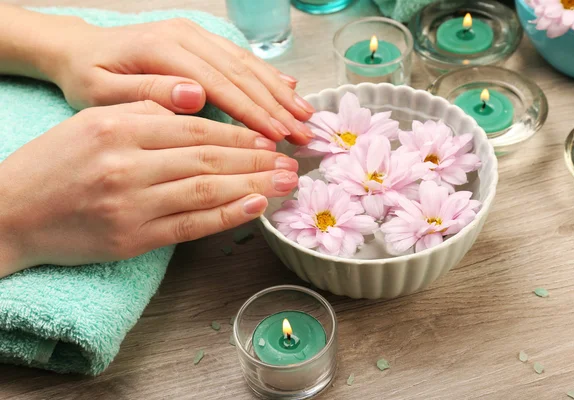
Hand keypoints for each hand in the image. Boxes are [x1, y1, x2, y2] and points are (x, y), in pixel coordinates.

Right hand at [0, 101, 297, 276]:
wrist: (12, 212)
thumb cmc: (54, 164)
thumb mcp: (94, 121)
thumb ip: (144, 111)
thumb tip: (198, 105)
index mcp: (120, 127)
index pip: (195, 128)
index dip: (238, 133)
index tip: (267, 136)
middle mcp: (128, 163)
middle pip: (208, 157)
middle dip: (256, 158)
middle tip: (291, 159)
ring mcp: (132, 203)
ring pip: (206, 189)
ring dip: (252, 185)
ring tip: (285, 182)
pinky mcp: (133, 238)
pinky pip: (190, 225)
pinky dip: (225, 215)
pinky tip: (254, 206)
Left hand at [45, 18, 314, 144]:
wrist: (78, 49)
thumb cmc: (89, 77)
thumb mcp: (104, 93)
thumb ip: (149, 93)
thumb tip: (195, 95)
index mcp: (164, 50)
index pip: (220, 85)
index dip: (252, 113)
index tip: (278, 138)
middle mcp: (185, 36)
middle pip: (241, 73)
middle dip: (277, 106)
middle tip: (305, 134)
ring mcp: (195, 34)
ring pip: (247, 64)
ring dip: (280, 91)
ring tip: (306, 116)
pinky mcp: (200, 39)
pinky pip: (240, 57)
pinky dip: (268, 75)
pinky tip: (289, 89)